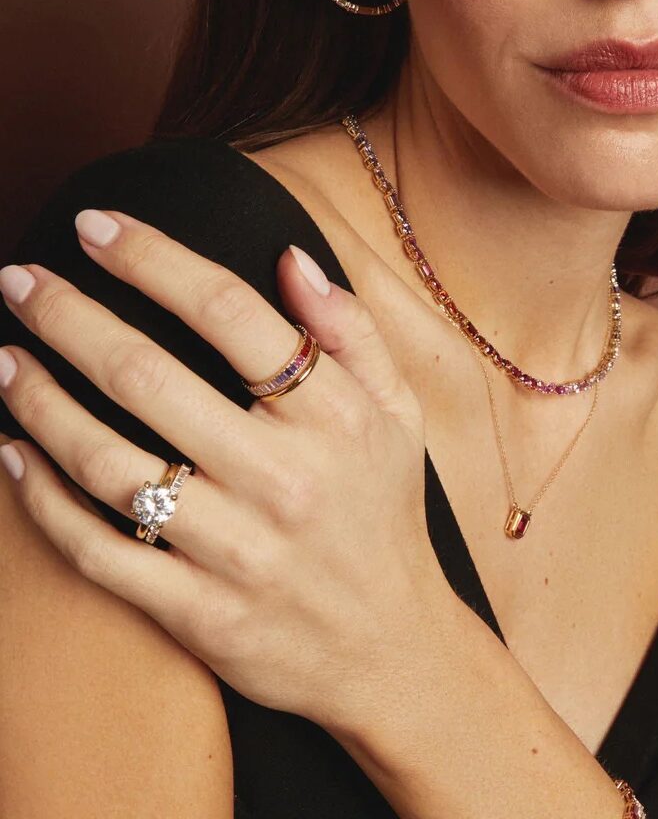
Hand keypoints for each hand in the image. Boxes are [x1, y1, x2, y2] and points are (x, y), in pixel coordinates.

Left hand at [0, 208, 451, 734]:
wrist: (392, 650)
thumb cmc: (386, 513)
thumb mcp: (398, 410)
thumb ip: (351, 328)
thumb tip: (289, 256)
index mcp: (332, 416)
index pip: (230, 312)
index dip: (153, 259)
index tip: (95, 227)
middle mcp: (282, 478)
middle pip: (148, 377)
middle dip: (69, 316)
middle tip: (19, 279)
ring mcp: (235, 551)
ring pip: (107, 464)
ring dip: (40, 402)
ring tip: (5, 359)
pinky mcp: (198, 613)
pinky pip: (96, 551)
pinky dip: (42, 499)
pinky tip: (11, 455)